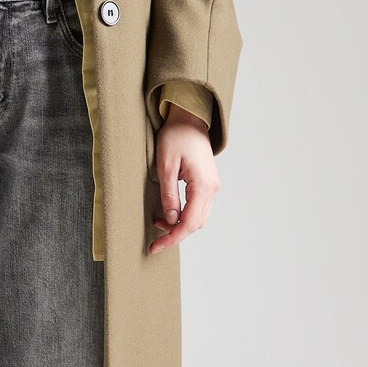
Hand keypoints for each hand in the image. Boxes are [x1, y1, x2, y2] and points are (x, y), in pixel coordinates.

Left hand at [150, 104, 220, 253]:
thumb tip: (170, 220)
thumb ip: (169, 195)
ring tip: (159, 222)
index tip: (155, 248)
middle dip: (175, 234)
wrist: (190, 118)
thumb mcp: (165, 166)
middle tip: (154, 239)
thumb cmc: (176, 136)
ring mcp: (213, 187)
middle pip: (196, 225)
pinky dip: (185, 216)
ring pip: (199, 219)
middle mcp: (212, 188)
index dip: (172, 238)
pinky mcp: (209, 184)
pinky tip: (170, 214)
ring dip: (180, 225)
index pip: (188, 223)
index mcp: (203, 185)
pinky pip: (199, 208)